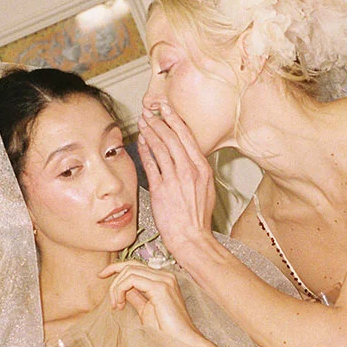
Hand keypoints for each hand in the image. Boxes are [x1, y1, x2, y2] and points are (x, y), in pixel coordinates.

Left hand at [100, 260, 200, 346]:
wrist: (183, 341)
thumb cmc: (167, 330)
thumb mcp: (145, 309)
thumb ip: (135, 296)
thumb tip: (122, 289)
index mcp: (163, 279)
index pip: (135, 264)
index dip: (115, 267)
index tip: (101, 275)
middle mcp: (165, 275)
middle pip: (130, 265)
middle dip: (113, 278)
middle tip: (112, 301)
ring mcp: (164, 279)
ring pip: (128, 271)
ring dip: (116, 288)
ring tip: (117, 305)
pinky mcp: (160, 287)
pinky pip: (131, 280)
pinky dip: (120, 290)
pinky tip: (120, 304)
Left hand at [137, 104, 215, 258]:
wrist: (192, 238)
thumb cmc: (198, 217)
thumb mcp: (206, 188)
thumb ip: (198, 170)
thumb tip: (189, 156)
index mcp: (203, 169)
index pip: (187, 137)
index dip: (174, 119)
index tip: (166, 108)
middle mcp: (189, 170)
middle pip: (172, 138)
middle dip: (159, 121)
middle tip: (149, 111)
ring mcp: (175, 179)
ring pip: (160, 148)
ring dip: (149, 132)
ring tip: (142, 122)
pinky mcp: (160, 189)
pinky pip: (150, 164)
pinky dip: (144, 151)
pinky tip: (140, 142)